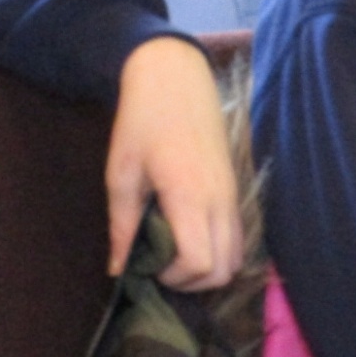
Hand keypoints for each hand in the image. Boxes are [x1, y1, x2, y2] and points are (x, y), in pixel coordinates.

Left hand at [105, 37, 241, 289]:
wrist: (174, 75)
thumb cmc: (142, 120)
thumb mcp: (121, 172)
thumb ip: (122, 225)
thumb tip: (117, 269)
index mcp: (190, 196)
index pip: (200, 263)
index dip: (174, 277)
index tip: (148, 265)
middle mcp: (220, 200)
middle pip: (224, 270)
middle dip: (192, 280)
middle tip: (160, 265)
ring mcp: (232, 193)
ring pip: (236, 256)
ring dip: (208, 267)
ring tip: (174, 252)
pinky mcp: (235, 187)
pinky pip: (237, 235)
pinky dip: (219, 248)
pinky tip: (189, 233)